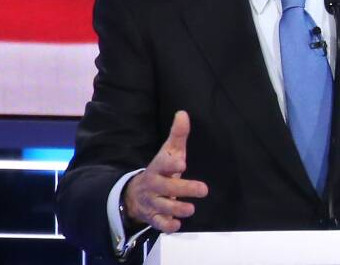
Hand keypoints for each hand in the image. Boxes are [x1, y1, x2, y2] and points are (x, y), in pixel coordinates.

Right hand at [123, 111, 208, 232]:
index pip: (162, 164)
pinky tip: (176, 225)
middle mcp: (153, 185)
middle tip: (203, 189)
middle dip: (183, 189)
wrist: (136, 194)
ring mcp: (152, 202)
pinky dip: (167, 226)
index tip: (182, 163)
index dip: (171, 164)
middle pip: (166, 187)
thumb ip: (177, 135)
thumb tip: (183, 113)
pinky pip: (158, 224)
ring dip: (177, 209)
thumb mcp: (168, 152)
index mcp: (157, 168)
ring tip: (191, 209)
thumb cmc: (161, 170)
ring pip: (163, 207)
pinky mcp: (153, 217)